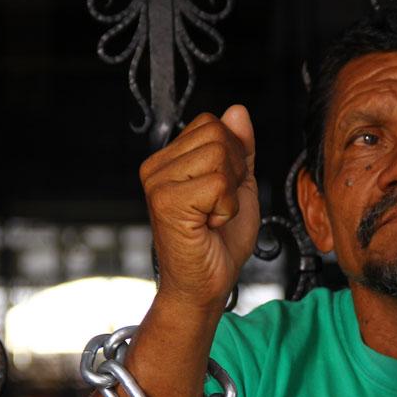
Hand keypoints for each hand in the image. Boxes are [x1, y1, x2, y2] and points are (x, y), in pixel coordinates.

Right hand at [139, 105, 259, 309]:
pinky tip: (209, 226)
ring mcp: (157, 183)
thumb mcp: (239, 186)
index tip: (222, 193)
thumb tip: (237, 110)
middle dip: (234, 173)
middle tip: (218, 208)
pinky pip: (217, 183)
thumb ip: (240, 148)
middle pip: (218, 135)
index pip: (212, 123)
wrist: (206, 285)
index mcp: (169, 159)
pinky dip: (225, 208)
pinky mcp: (166, 202)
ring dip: (230, 193)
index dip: (233, 157)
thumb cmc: (219, 243)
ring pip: (219, 156)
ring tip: (212, 217)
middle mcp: (156, 167)